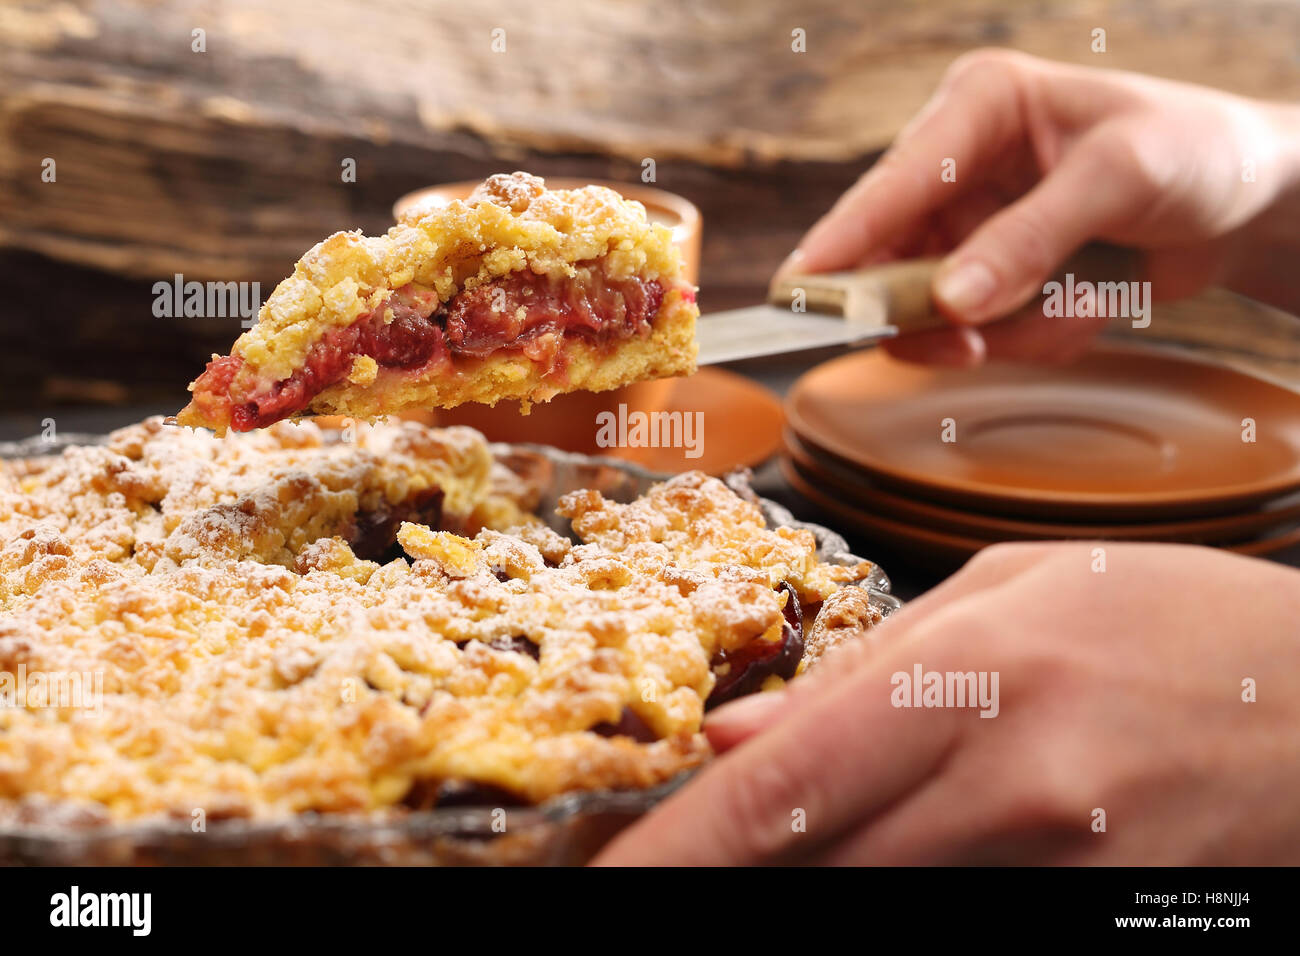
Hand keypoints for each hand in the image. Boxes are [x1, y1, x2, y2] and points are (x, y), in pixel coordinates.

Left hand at [593, 542, 1299, 863]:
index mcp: (971, 672)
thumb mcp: (1012, 592)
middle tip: (651, 874)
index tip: (605, 877)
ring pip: (878, 901)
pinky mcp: (1100, 917)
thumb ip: (868, 669)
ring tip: (779, 850)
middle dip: (720, 878)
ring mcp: (1060, 867)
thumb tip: (736, 736)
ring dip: (813, 881)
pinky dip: (902, 890)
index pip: (783, 783)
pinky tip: (896, 852)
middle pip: (813, 865)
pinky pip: (964, 915)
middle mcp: (1007, 784)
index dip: (678, 845)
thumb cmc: (1165, 618)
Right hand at [783, 49, 1299, 365]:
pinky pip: (982, 330)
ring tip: (1069, 311)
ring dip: (998, 329)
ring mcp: (974, 225)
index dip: (843, 239)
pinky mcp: (994, 274)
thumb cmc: (1195, 151)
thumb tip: (950, 301)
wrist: (1249, 201)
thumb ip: (1029, 239)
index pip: (892, 180)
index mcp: (979, 105)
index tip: (802, 292)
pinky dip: (1032, 335)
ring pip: (935, 306)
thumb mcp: (1119, 178)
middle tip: (966, 346)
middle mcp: (960, 164)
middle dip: (932, 309)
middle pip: (894, 254)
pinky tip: (1087, 304)